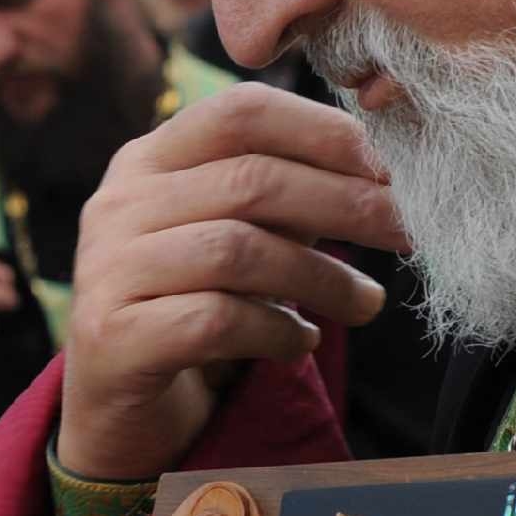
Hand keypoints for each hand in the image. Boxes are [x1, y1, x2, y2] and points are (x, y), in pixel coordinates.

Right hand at [55, 86, 399, 486]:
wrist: (117, 403)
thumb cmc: (190, 305)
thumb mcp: (236, 237)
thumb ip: (287, 199)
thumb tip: (387, 180)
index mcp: (148, 160)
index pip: (240, 112)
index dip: (324, 132)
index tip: (389, 168)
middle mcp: (118, 204)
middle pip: (250, 180)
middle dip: (345, 204)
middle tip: (408, 233)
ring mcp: (107, 269)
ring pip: (237, 250)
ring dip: (322, 278)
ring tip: (365, 303)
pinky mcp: (113, 335)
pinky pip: (217, 320)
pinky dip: (277, 331)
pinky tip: (302, 343)